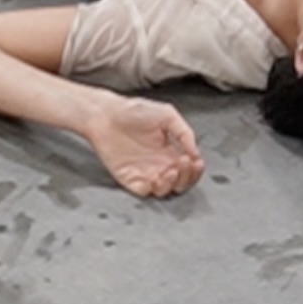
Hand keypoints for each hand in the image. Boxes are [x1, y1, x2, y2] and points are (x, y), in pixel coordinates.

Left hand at [85, 95, 204, 197]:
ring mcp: (145, 173)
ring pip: (165, 191)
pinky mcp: (130, 178)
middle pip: (181, 183)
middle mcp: (159, 165)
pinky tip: (156, 177)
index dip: (195, 169)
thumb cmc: (134, 111)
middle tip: (183, 164)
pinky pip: (144, 192)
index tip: (196, 161)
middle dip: (187, 178)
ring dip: (172, 184)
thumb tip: (196, 153)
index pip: (189, 169)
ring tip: (171, 170)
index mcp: (170, 152)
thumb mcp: (168, 115)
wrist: (107, 114)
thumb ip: (184, 133)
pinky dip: (153, 189)